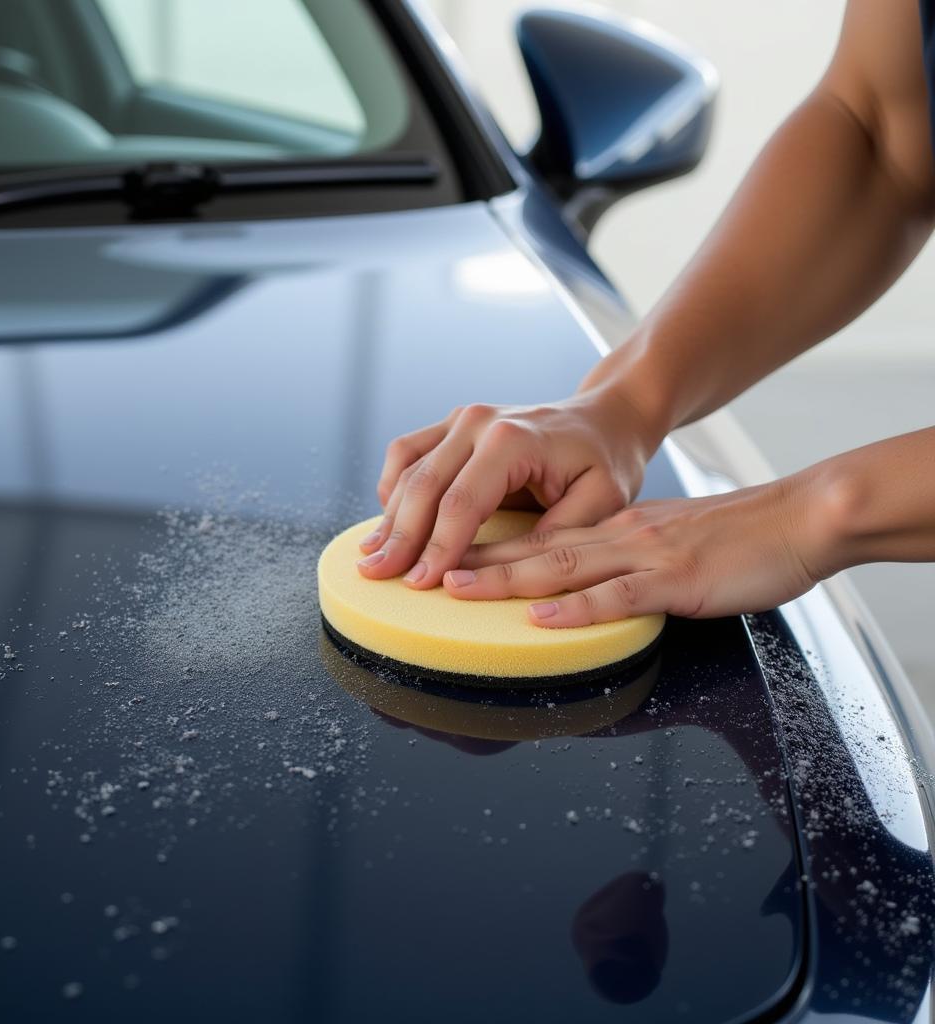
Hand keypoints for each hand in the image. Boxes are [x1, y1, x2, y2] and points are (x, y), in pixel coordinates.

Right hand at [357, 386, 661, 588]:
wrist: (605, 417)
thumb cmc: (606, 462)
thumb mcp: (600, 503)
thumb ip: (552, 535)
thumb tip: (498, 571)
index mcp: (513, 438)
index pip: (462, 502)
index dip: (438, 546)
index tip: (420, 584)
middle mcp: (479, 421)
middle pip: (425, 486)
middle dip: (400, 537)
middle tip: (377, 576)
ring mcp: (461, 418)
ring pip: (409, 469)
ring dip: (389, 515)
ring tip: (371, 557)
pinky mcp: (453, 424)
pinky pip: (408, 452)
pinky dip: (393, 486)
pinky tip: (388, 519)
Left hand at [440, 476, 826, 624]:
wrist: (797, 518)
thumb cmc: (735, 539)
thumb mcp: (667, 542)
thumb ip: (624, 560)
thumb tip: (585, 583)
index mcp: (612, 528)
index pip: (536, 537)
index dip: (484, 548)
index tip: (439, 557)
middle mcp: (617, 536)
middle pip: (532, 548)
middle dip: (472, 559)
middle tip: (422, 568)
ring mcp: (643, 554)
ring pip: (562, 564)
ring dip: (505, 578)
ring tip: (456, 585)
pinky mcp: (675, 578)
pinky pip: (619, 595)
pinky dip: (577, 608)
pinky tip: (542, 616)